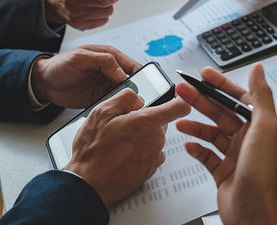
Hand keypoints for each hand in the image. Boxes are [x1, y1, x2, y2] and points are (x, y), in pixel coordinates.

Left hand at [31, 45, 140, 108]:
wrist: (45, 83)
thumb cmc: (60, 65)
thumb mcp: (80, 58)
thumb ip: (102, 61)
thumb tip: (122, 73)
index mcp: (110, 56)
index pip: (131, 65)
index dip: (139, 75)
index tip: (141, 86)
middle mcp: (112, 71)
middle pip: (132, 81)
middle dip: (135, 90)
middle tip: (135, 100)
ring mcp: (107, 86)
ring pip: (124, 94)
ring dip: (126, 100)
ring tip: (126, 108)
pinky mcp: (101, 98)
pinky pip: (113, 103)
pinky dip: (115, 108)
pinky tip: (115, 111)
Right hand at [65, 90, 190, 204]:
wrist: (89, 185)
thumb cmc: (92, 151)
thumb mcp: (101, 113)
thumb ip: (125, 98)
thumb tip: (139, 98)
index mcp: (145, 122)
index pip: (179, 107)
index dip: (180, 100)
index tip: (177, 97)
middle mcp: (155, 140)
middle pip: (161, 121)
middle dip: (145, 119)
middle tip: (123, 125)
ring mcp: (154, 156)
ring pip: (154, 137)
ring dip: (141, 137)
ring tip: (118, 143)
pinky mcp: (151, 169)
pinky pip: (151, 153)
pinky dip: (141, 151)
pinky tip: (123, 154)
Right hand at [175, 64, 276, 223]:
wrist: (252, 214)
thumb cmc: (261, 175)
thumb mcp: (264, 129)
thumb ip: (261, 97)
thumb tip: (259, 70)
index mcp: (259, 126)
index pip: (238, 98)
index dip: (221, 85)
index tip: (204, 75)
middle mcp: (248, 138)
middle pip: (220, 113)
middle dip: (201, 101)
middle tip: (182, 91)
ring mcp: (235, 155)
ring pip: (212, 133)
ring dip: (195, 125)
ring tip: (179, 120)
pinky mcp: (224, 171)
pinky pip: (207, 155)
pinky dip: (197, 149)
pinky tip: (188, 146)